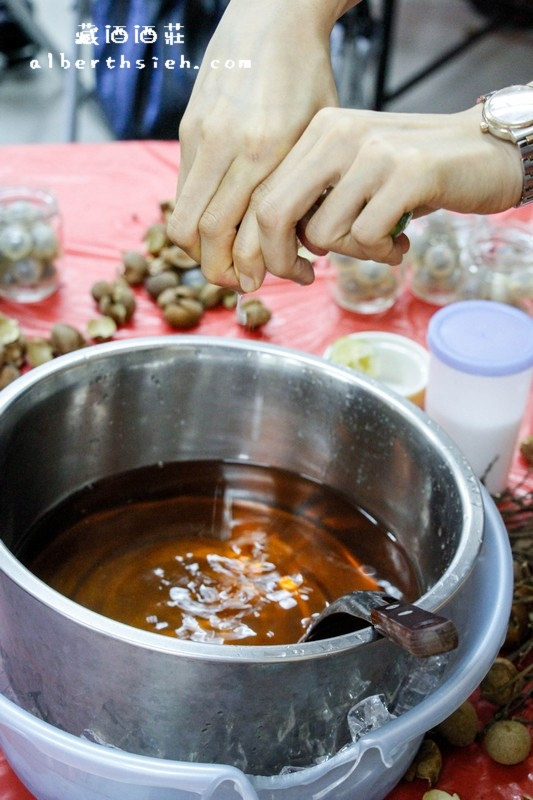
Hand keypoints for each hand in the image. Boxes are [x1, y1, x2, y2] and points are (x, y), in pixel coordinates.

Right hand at [167, 0, 345, 290]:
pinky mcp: (187, 129)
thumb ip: (303, 190)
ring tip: (228, 257)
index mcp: (265, 149)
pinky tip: (221, 221)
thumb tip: (291, 248)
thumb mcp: (320, 136)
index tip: (263, 283)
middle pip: (202, 233)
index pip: (240, 231)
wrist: (271, 17)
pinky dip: (196, 218)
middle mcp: (225, 144)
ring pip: (182, 217)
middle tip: (242, 281)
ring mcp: (200, 136)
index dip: (247, 268)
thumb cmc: (308, 79)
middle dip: (218, 270)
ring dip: (200, 250)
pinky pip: (182, 190)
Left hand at [240, 103, 522, 285]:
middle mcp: (338, 133)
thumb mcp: (355, 175)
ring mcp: (373, 151)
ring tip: (383, 241)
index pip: (262, 194)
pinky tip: (402, 240)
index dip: (258, 245)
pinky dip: (382, 252)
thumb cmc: (416, 174)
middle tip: (305, 277)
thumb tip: (271, 250)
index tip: (275, 272)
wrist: (488, 152)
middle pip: (274, 214)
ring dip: (351, 254)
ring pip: (322, 233)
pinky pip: (366, 237)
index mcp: (320, 131)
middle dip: (281, 260)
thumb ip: (315, 199)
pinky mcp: (408, 172)